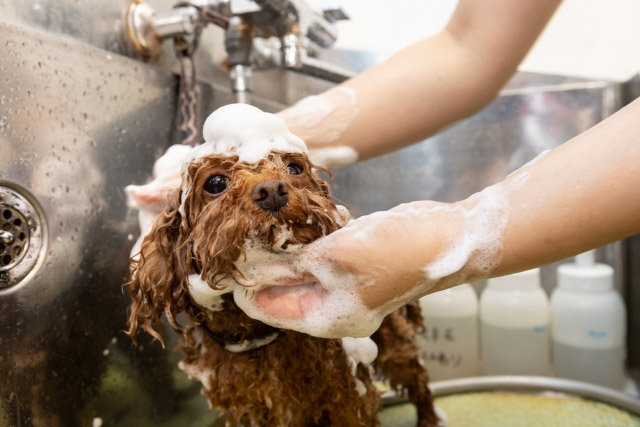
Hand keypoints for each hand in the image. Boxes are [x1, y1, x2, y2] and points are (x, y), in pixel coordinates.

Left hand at [234, 200, 472, 337]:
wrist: (448, 237)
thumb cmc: (394, 250)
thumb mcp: (332, 256)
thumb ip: (286, 265)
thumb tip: (247, 267)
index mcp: (326, 317)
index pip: (267, 308)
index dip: (243, 283)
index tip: (226, 253)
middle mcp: (334, 308)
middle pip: (282, 289)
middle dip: (265, 261)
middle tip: (247, 230)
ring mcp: (346, 287)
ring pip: (301, 269)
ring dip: (289, 246)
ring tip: (274, 222)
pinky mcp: (355, 265)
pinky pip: (322, 256)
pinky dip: (314, 239)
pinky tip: (313, 220)